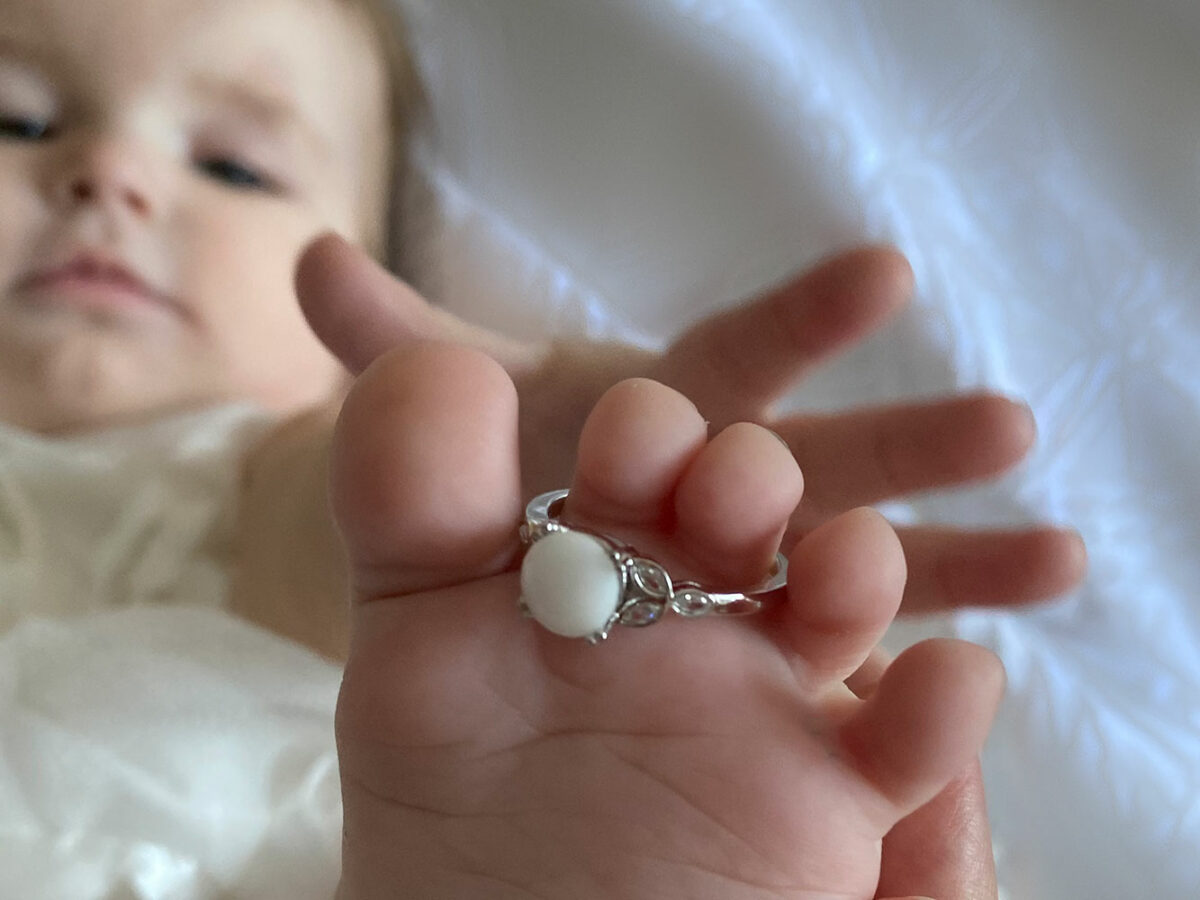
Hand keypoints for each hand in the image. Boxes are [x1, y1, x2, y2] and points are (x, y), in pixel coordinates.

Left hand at [330, 343, 1004, 898]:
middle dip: (821, 461)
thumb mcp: (409, 581)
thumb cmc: (450, 730)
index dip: (809, 315)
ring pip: (859, 593)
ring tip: (973, 561)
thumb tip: (320, 260)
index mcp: (630, 495)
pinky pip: (902, 733)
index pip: (721, 378)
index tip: (883, 276)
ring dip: (923, 560)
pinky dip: (939, 706)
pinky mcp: (823, 772)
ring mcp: (770, 663)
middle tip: (749, 495)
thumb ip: (398, 445)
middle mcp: (710, 567)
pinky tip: (960, 674)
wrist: (491, 885)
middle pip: (784, 486)